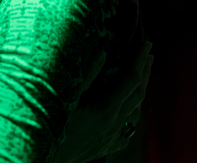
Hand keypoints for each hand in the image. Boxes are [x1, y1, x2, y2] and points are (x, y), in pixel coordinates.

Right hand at [56, 41, 152, 162]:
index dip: (138, 59)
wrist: (47, 158)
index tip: (146, 44)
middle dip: (145, 72)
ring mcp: (112, 137)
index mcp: (106, 109)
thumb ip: (87, 75)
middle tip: (149, 54)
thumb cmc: (53, 126)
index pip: (130, 78)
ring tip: (142, 78)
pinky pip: (127, 130)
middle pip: (137, 94)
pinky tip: (129, 114)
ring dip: (140, 91)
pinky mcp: (107, 146)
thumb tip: (103, 53)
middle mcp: (114, 124)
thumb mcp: (66, 96)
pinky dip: (131, 116)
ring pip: (135, 112)